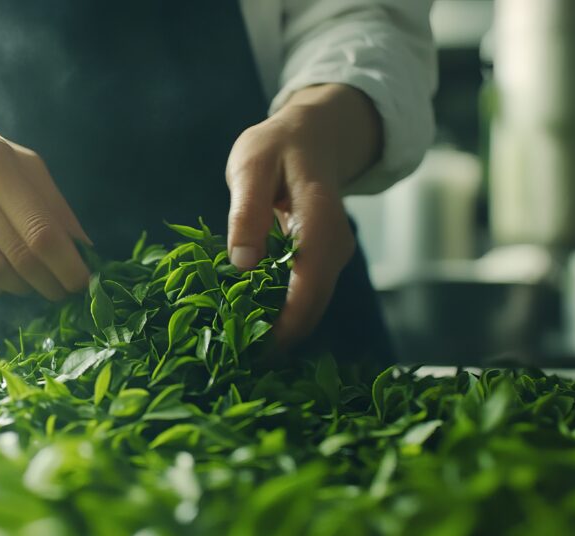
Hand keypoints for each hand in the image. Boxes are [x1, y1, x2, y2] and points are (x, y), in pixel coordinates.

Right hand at [0, 90, 90, 299]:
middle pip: (16, 255)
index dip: (66, 264)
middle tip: (63, 292)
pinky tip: (3, 280)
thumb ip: (54, 205)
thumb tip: (86, 250)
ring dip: (20, 287)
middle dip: (48, 281)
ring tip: (32, 283)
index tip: (84, 283)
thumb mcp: (22, 163)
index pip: (39, 229)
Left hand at [225, 84, 381, 345]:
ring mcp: (333, 255)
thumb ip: (246, 212)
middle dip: (281, 338)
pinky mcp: (323, 262)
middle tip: (238, 363)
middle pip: (315, 303)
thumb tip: (242, 263)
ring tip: (241, 352)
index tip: (257, 351)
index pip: (310, 282)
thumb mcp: (251, 165)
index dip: (287, 323)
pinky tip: (251, 327)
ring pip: (312, 304)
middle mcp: (335, 244)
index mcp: (320, 219)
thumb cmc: (278, 147)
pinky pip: (306, 295)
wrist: (316, 134)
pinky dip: (282, 314)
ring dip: (280, 330)